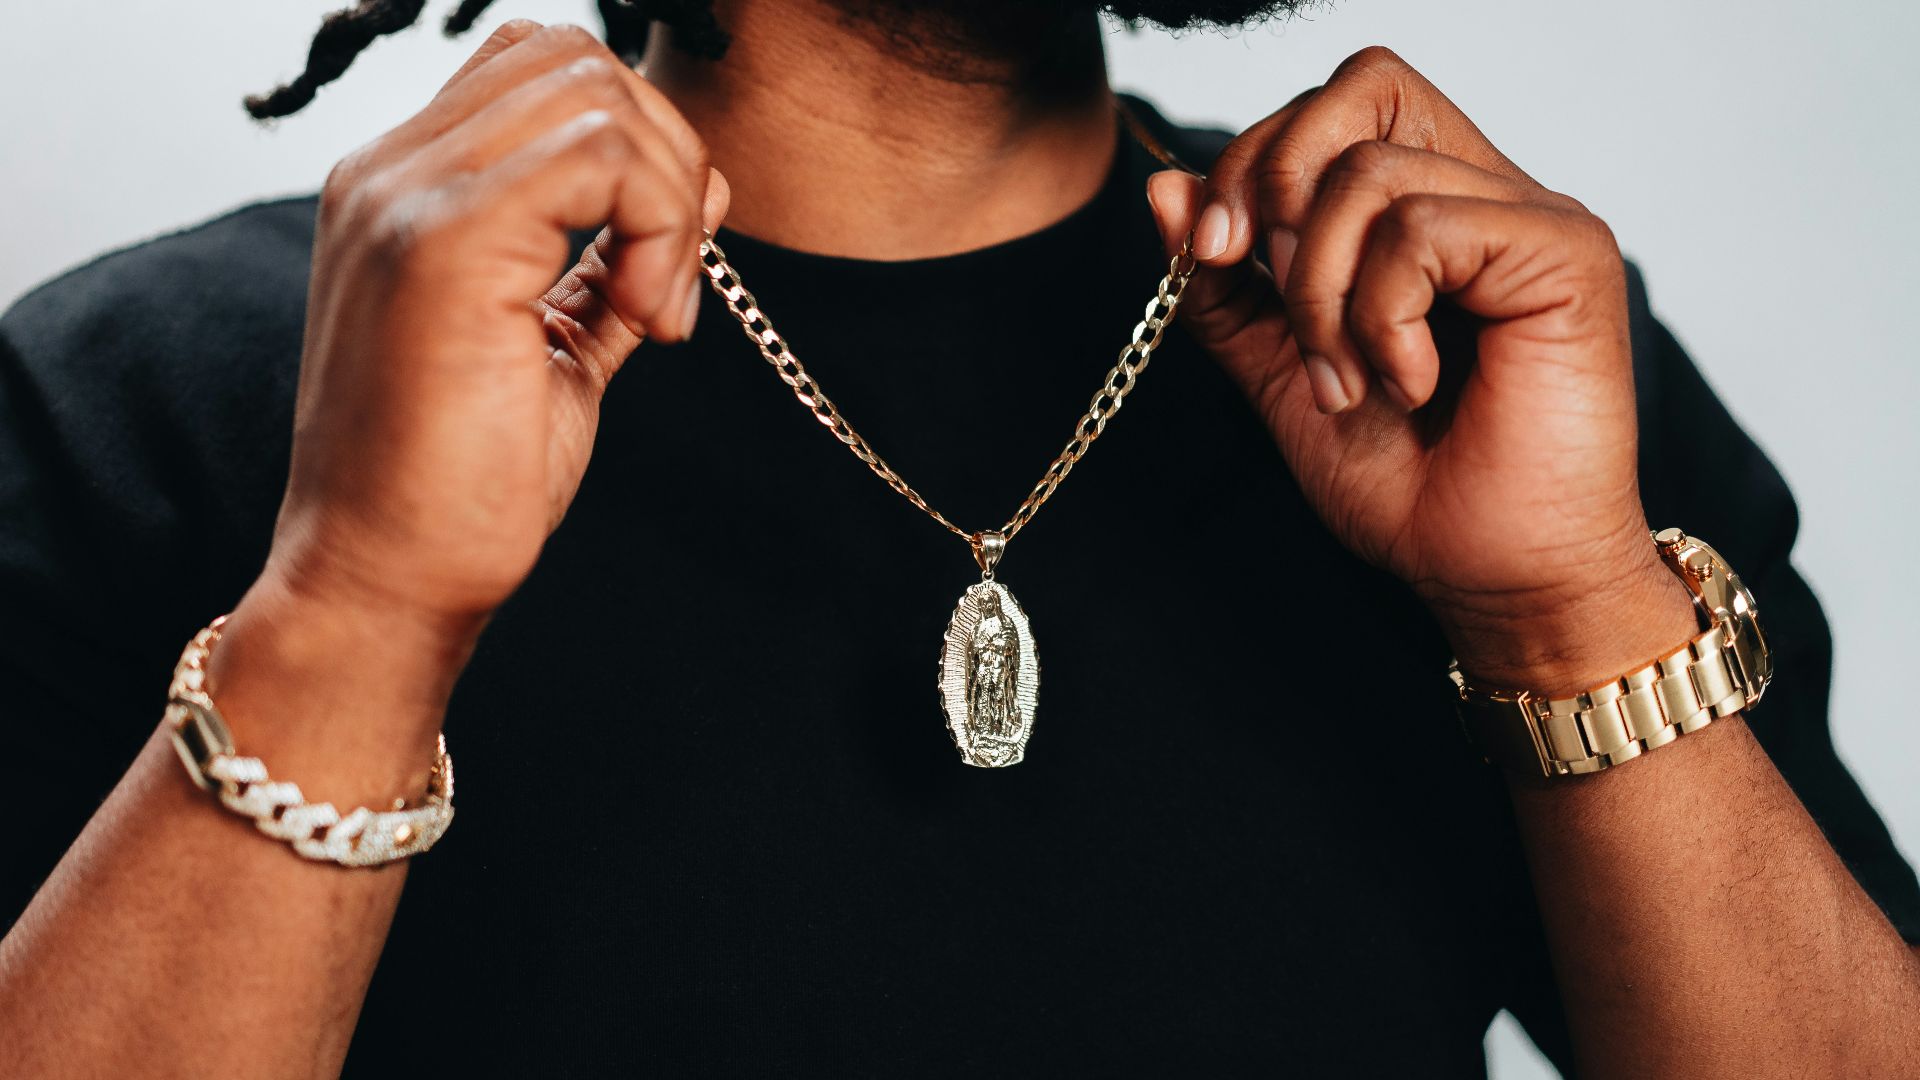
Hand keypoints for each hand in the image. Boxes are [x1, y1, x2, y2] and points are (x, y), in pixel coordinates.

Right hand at [258, 20, 726, 643]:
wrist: (386, 582)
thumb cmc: (461, 485)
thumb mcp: (559, 346)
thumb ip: (617, 258)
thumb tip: (703, 188)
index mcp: (405, 190)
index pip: (540, 71)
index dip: (636, 145)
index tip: (661, 266)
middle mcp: (390, 173)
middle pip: (573, 58)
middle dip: (664, 155)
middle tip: (671, 282)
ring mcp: (406, 197)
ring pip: (595, 93)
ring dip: (667, 195)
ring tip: (660, 310)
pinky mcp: (443, 240)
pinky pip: (600, 153)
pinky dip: (661, 226)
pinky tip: (654, 320)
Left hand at [1146, 46, 1693, 691]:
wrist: (1482, 574)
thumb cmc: (1405, 483)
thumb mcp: (1278, 370)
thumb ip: (1226, 284)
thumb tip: (1166, 188)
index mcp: (1424, 207)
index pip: (1333, 105)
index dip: (1254, 160)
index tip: (1215, 255)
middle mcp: (1484, 192)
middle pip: (1361, 88)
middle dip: (1278, 192)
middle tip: (1282, 308)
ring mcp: (1530, 217)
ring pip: (1373, 175)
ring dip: (1326, 297)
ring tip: (1351, 385)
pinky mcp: (1566, 252)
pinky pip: (1425, 229)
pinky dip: (1384, 318)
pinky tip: (1411, 384)